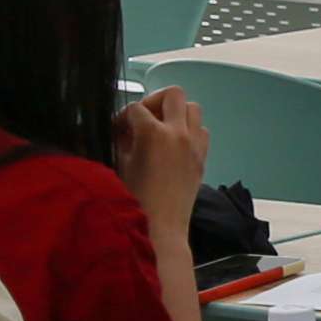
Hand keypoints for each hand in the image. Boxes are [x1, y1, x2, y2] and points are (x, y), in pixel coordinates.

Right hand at [117, 80, 209, 220]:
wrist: (161, 227)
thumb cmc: (134, 199)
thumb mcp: (120, 165)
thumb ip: (122, 140)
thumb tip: (124, 129)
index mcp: (152, 133)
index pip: (135, 108)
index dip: (123, 117)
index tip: (118, 129)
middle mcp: (177, 132)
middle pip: (173, 94)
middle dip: (155, 101)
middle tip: (145, 118)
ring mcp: (194, 144)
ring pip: (193, 108)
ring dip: (176, 113)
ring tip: (162, 129)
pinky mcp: (202, 157)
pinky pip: (201, 130)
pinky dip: (189, 130)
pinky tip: (175, 145)